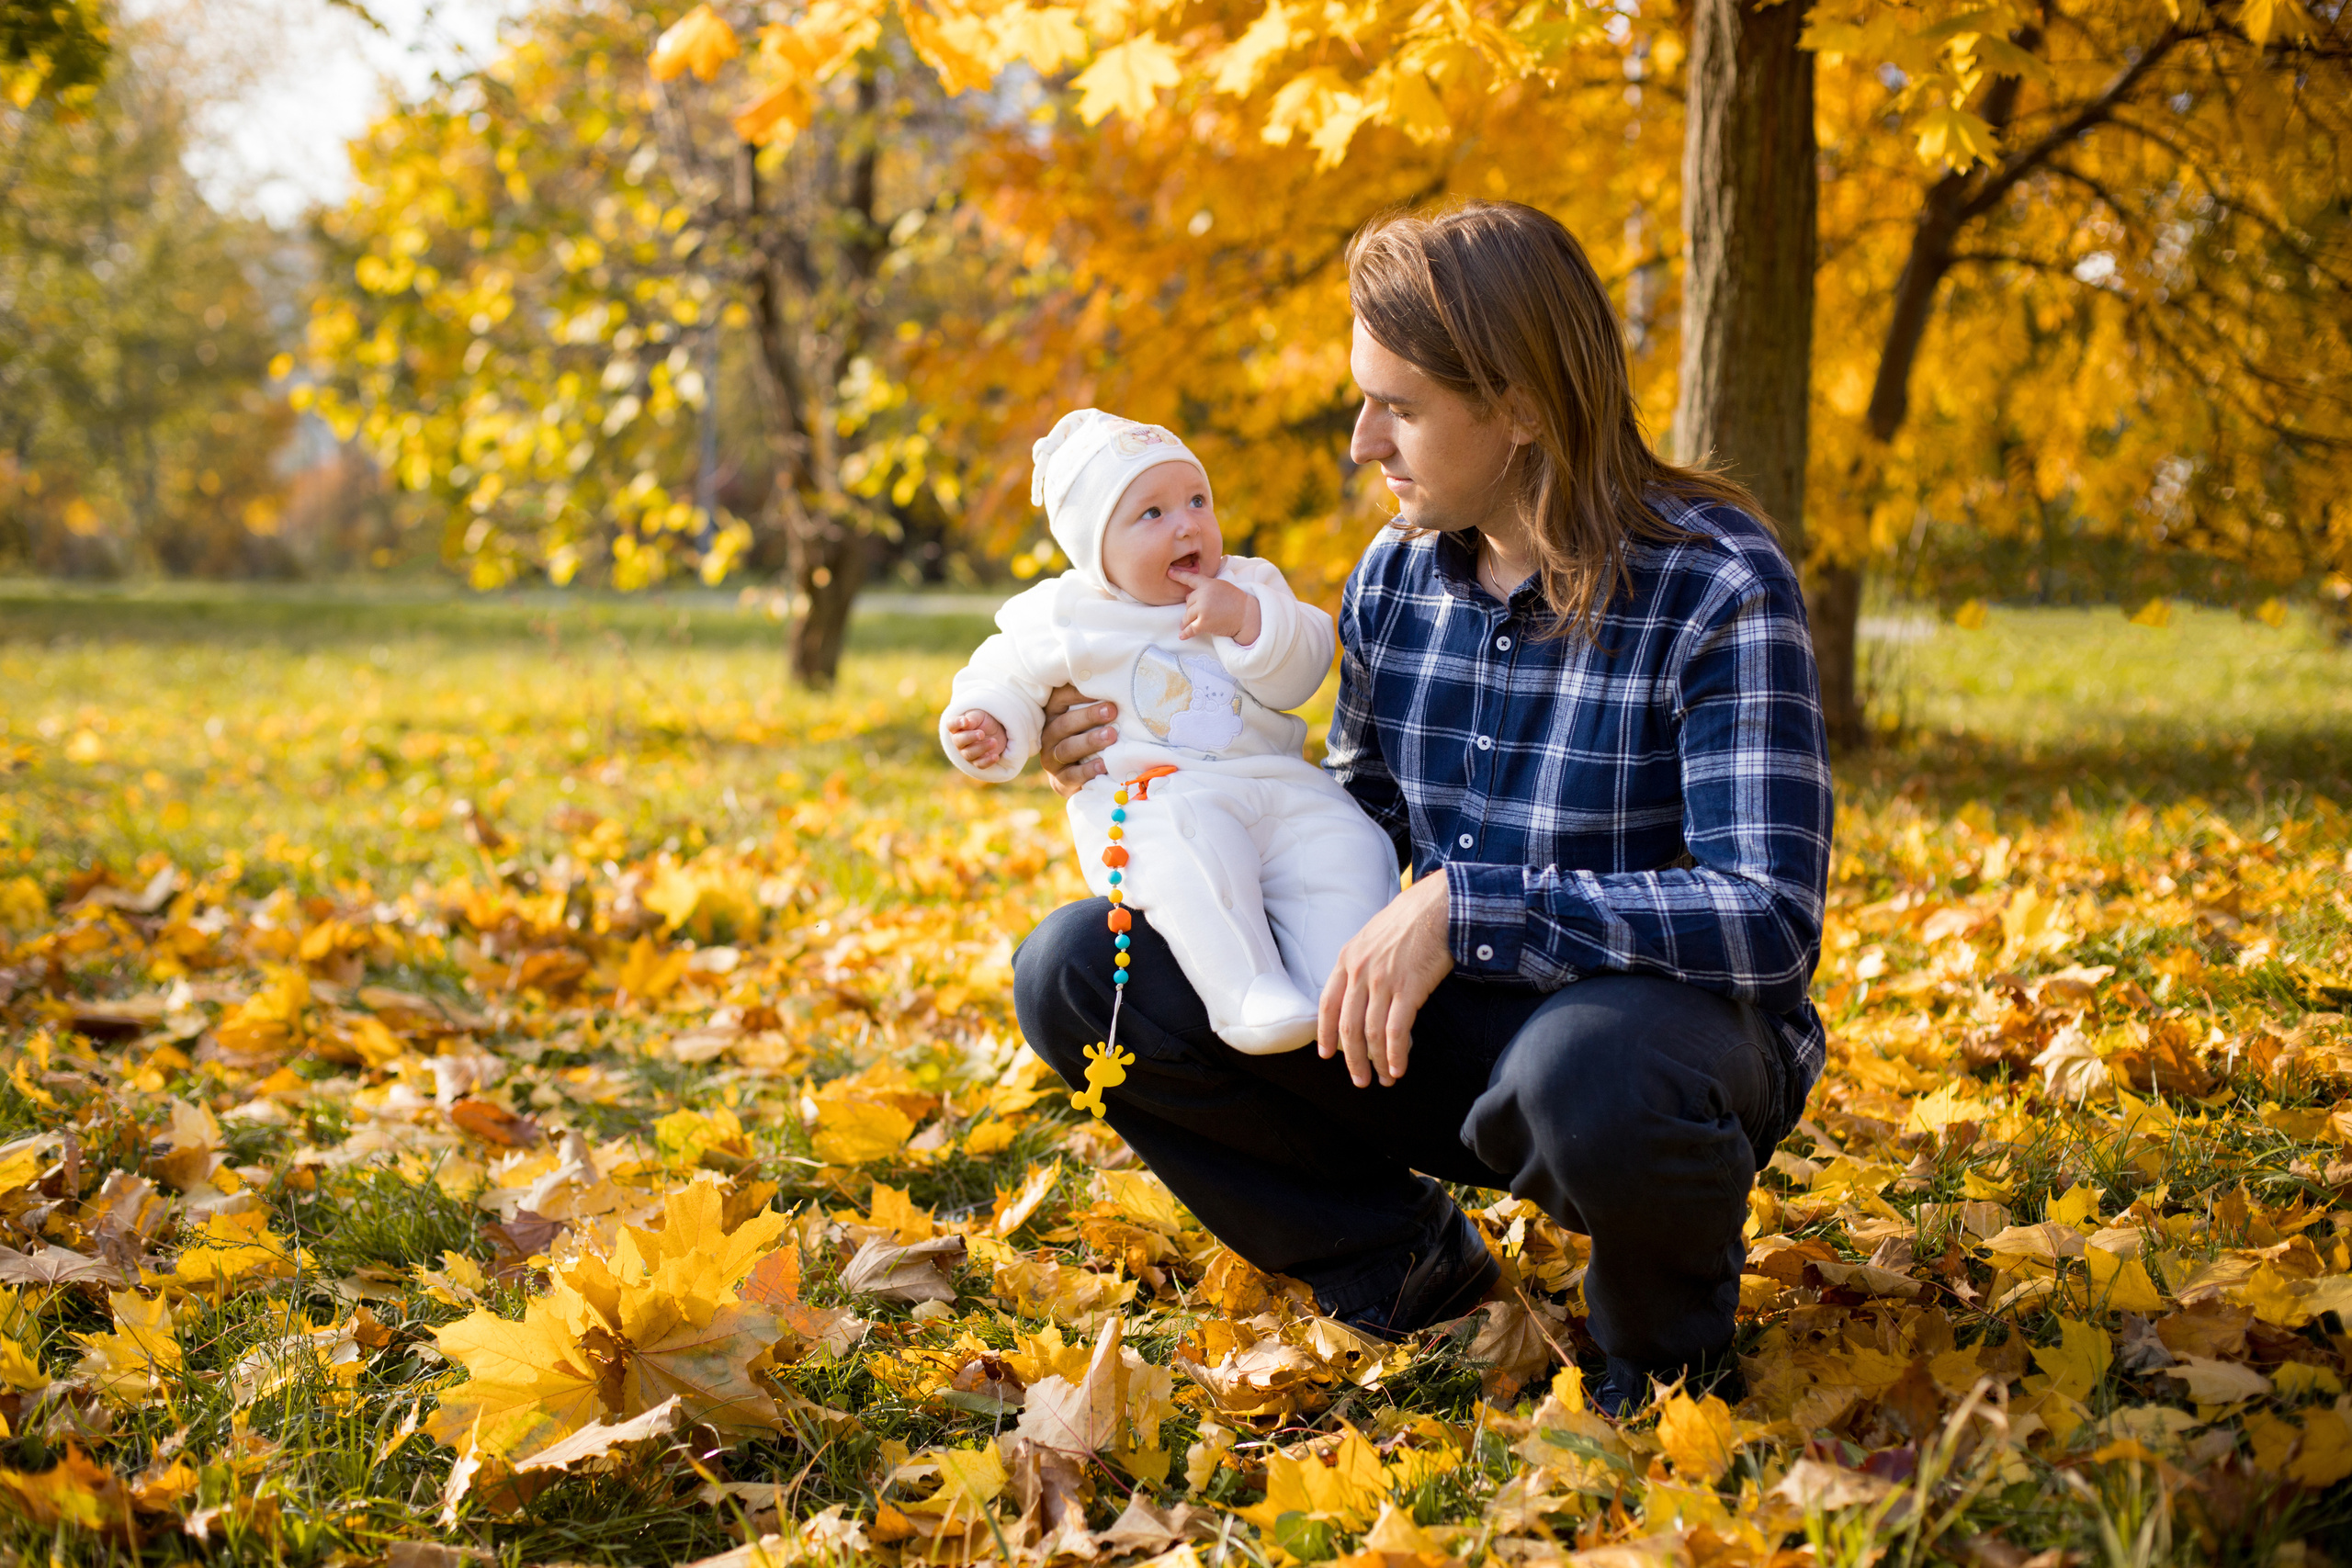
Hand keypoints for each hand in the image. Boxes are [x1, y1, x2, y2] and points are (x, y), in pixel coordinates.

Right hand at [947, 710, 1008, 768]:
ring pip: (969, 754)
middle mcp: (959, 741)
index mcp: (957, 727)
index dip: (956, 723)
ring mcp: (967, 752)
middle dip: (970, 737)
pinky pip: (979, 765)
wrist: (997, 731)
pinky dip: (987, 761)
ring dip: (982, 748)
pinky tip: (995, 756)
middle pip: (959, 741)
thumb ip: (973, 718)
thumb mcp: (980, 716)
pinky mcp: (977, 761)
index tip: (965, 721)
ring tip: (994, 742)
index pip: (951, 724)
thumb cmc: (984, 721)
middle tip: (982, 734)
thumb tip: (967, 723)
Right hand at [1038, 684, 1115, 797]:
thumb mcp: (1091, 720)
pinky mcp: (1060, 781)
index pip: (1060, 699)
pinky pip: (1072, 775)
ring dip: (1090, 741)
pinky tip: (1103, 764)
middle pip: (1064, 724)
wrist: (1081, 779)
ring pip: (1067, 748)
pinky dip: (1088, 769)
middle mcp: (1049, 736)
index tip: (1102, 689)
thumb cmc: (1090, 738)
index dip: (1078, 693)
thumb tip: (1119, 684)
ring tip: (1111, 736)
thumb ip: (1097, 704)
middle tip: (1112, 711)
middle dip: (1088, 716)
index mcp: (1054, 715)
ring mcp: (1052, 760)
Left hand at [1178, 576, 1259, 644]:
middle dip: (1193, 609)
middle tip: (1205, 613)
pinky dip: (1185, 633)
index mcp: (1208, 584)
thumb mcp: (1221, 588)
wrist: (1247, 615)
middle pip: (1188, 603)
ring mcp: (1202, 609)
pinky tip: (1182, 636)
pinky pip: (1190, 629)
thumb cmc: (1236, 601)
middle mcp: (1203, 595)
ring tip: (1193, 624)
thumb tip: (1187, 596)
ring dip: (1189, 621)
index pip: (1191, 578)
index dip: (1179, 575)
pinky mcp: (1203, 623)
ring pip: (1187, 616)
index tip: (1169, 572)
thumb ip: (1205, 590)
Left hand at [1317, 870, 1452, 1087]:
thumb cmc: (1410, 919)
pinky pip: (1397, 1030)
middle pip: (1348, 1026)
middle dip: (1352, 1058)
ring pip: (1371, 1033)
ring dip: (1376, 1062)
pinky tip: (1398, 1068)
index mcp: (1347, 959)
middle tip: (1359, 1079)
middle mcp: (1359, 971)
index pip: (1327, 1004)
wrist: (1438, 905)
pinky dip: (1396, 1054)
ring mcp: (1383, 980)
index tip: (1326, 1054)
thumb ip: (1360, 964)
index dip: (1325, 1033)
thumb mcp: (1371, 936)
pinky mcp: (1409, 988)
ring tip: (1384, 1080)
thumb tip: (1359, 993)